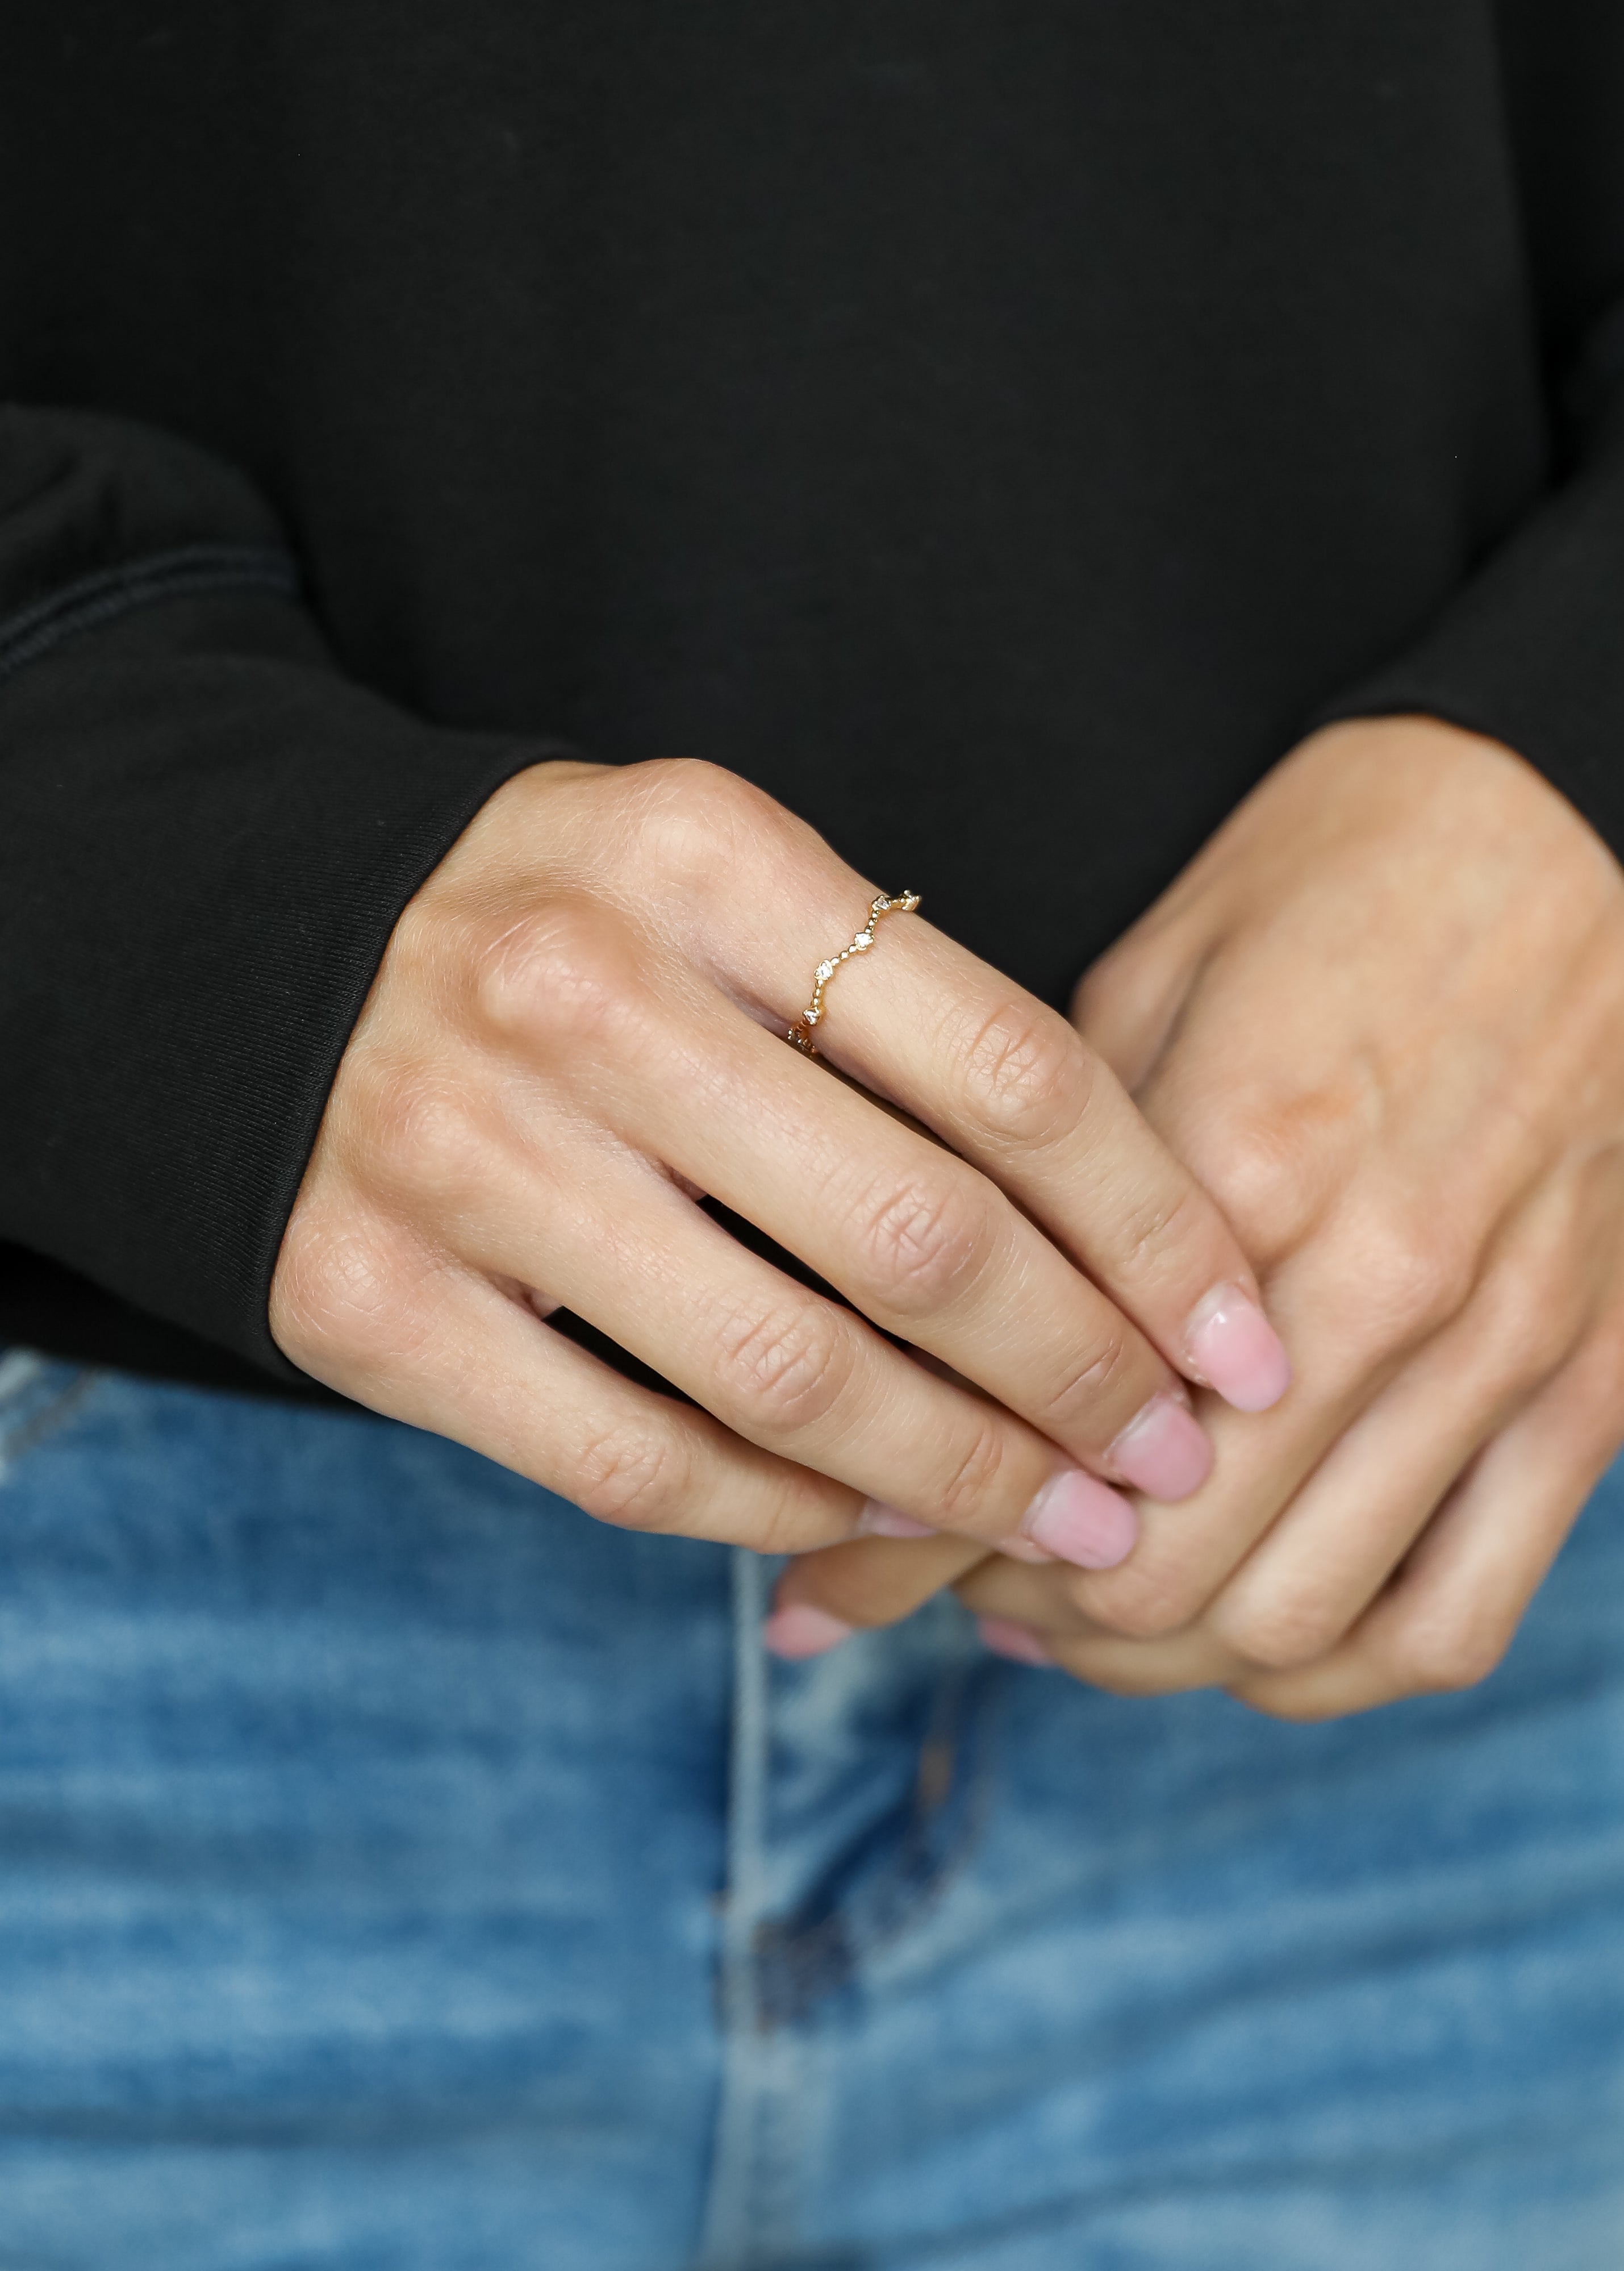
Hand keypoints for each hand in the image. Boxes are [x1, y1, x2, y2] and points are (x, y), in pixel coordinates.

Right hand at [270, 758, 1284, 1560]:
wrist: (267, 952)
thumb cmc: (574, 938)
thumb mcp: (731, 897)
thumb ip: (903, 1025)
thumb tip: (1133, 1257)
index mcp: (703, 855)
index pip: (1007, 1064)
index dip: (1157, 1229)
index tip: (1242, 1342)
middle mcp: (573, 989)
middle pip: (914, 1236)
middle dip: (1083, 1380)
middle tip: (1169, 1462)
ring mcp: (450, 1146)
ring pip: (781, 1374)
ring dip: (958, 1478)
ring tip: (1060, 1525)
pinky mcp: (357, 1294)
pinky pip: (625, 1461)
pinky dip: (779, 1516)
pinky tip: (871, 1520)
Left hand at [774, 719, 1623, 1714]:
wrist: (1564, 822)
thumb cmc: (1328, 888)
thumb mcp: (1144, 993)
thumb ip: (1047, 1185)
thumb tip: (910, 1355)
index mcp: (1241, 1168)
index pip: (1045, 1440)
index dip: (929, 1528)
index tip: (865, 1541)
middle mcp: (1377, 1284)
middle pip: (1164, 1571)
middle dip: (1033, 1608)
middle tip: (964, 1581)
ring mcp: (1499, 1351)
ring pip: (1296, 1625)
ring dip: (1161, 1659)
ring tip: (1079, 1621)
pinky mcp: (1593, 1389)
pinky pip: (1452, 1621)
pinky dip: (1330, 1670)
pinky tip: (1246, 1639)